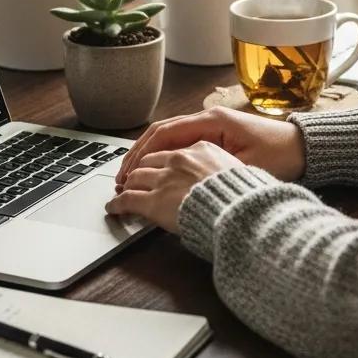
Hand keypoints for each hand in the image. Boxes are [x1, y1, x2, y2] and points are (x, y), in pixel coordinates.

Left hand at [104, 140, 240, 231]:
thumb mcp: (239, 170)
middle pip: (150, 161)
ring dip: (127, 184)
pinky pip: (127, 199)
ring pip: (136, 177)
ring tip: (121, 192)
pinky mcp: (153, 200)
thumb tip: (218, 176)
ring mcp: (164, 178)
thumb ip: (221, 169)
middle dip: (140, 170)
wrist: (238, 209)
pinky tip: (113, 208)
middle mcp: (179, 159)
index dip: (161, 162)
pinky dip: (117, 203)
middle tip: (133, 179)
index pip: (173, 151)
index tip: (157, 168)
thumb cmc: (244, 194)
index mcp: (201, 148)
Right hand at [114, 106, 305, 190]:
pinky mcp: (217, 136)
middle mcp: (209, 118)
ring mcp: (212, 125)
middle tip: (120, 179)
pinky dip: (165, 155)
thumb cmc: (281, 156)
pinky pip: (182, 143)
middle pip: (161, 133)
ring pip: (169, 137)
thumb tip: (179, 180)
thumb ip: (211, 169)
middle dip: (138, 155)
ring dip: (148, 155)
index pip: (165, 132)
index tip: (127, 173)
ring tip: (131, 177)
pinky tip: (156, 172)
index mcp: (212, 121)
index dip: (141, 153)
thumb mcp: (245, 166)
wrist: (305, 148)